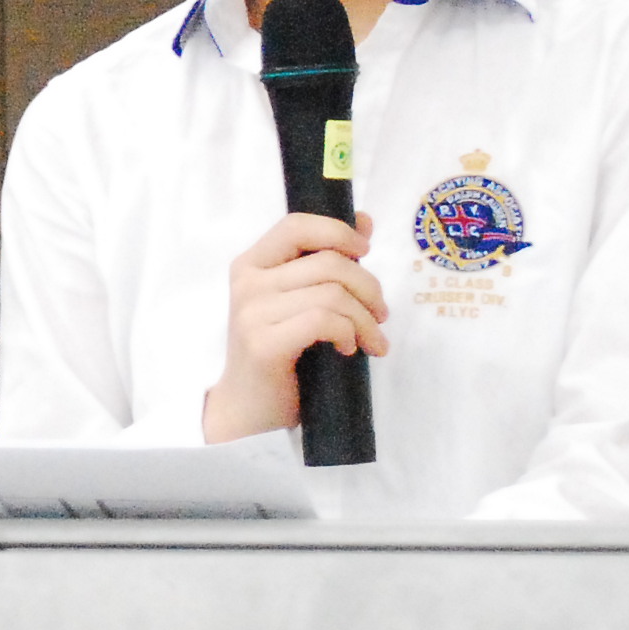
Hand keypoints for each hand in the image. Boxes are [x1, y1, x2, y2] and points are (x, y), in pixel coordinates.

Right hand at [201, 211, 386, 442]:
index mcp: (251, 264)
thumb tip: (364, 220)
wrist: (247, 408)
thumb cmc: (280, 354)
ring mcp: (251, 313)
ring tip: (373, 340)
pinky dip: (348, 333)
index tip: (365, 252)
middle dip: (368, 287)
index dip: (338, 232)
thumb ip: (327, 259)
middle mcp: (247, 283)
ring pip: (332, 294)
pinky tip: (349, 348)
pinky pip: (323, 321)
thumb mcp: (301, 300)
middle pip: (328, 262)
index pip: (296, 226)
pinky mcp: (263, 344)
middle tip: (381, 314)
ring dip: (365, 319)